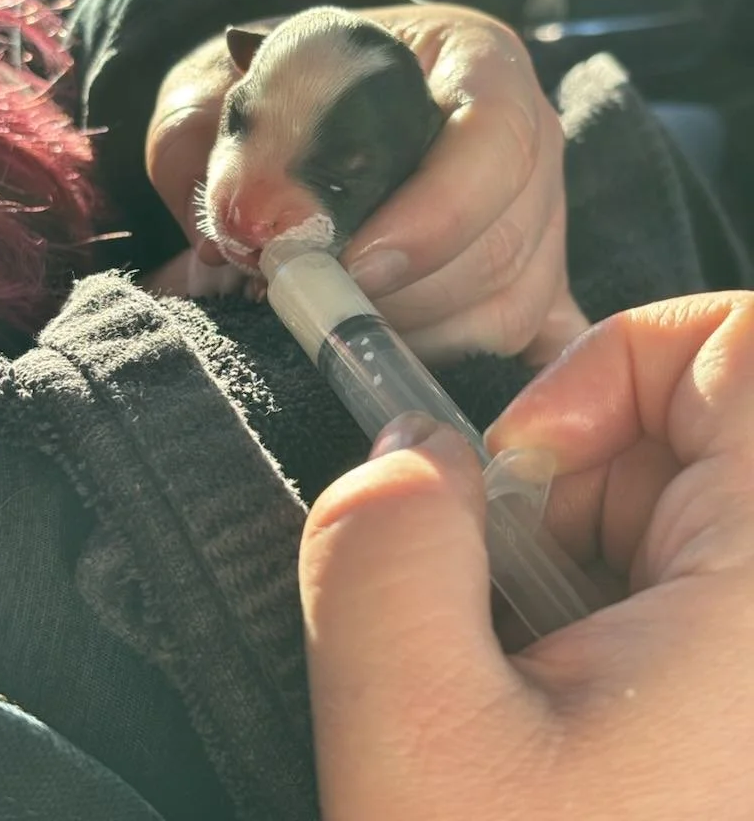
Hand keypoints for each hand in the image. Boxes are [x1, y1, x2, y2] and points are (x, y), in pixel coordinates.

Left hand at [144, 4, 587, 364]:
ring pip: (508, 310)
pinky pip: (529, 343)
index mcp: (481, 62)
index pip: (496, 140)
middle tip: (316, 303)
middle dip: (403, 295)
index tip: (355, 261)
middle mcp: (534, 144)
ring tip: (337, 323)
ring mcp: (544, 222)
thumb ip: (213, 127)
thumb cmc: (298, 85)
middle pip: (502, 244)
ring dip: (414, 338)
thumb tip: (236, 231)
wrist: (336, 97)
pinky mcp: (538, 283)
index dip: (436, 214)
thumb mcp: (239, 73)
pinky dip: (474, 362)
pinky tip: (418, 367)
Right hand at [299, 291, 753, 819]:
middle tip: (512, 594)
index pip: (742, 345)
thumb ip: (382, 554)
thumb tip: (408, 456)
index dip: (621, 360)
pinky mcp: (750, 688)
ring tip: (541, 670)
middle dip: (582, 476)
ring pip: (692, 503)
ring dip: (591, 553)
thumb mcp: (420, 754)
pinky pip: (693, 581)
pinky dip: (619, 611)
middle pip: (705, 424)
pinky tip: (581, 704)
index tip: (527, 466)